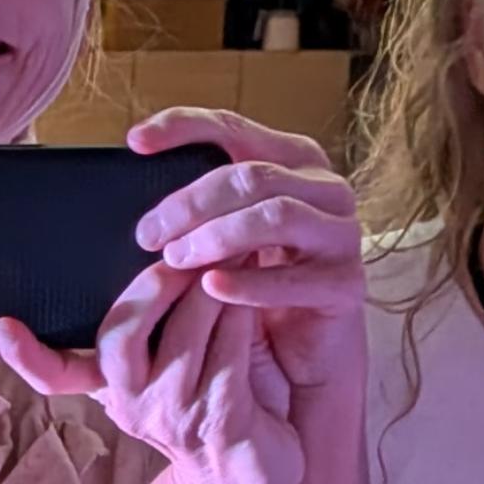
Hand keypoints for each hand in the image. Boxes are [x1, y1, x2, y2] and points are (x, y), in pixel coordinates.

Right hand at [0, 269, 303, 483]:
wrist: (249, 480)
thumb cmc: (214, 404)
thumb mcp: (171, 365)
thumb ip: (152, 324)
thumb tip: (151, 250)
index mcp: (112, 387)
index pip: (55, 373)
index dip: (26, 356)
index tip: (3, 326)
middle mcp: (133, 404)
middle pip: (124, 331)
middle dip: (159, 280)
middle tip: (191, 241)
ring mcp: (176, 416)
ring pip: (186, 331)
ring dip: (214, 285)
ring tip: (236, 246)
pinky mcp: (222, 421)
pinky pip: (230, 353)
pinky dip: (243, 314)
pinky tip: (258, 290)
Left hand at [127, 110, 368, 419]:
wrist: (304, 356)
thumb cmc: (256, 288)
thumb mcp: (224, 239)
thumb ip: (198, 211)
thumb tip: (138, 199)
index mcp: (290, 161)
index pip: (232, 128)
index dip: (183, 127)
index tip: (136, 142)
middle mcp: (323, 188)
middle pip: (251, 176)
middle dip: (191, 203)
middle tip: (147, 234)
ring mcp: (340, 234)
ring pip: (276, 215)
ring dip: (218, 236)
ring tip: (175, 259)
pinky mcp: (346, 283)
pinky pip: (294, 278)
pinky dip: (248, 282)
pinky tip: (211, 288)